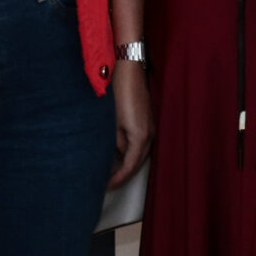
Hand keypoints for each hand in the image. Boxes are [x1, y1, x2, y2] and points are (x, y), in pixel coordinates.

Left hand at [109, 63, 153, 186]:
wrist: (128, 69)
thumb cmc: (118, 93)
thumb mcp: (111, 122)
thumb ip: (113, 143)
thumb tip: (115, 155)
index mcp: (141, 137)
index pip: (129, 167)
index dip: (117, 179)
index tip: (105, 187)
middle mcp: (149, 135)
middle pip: (136, 163)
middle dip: (122, 174)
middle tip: (106, 183)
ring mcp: (150, 127)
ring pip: (138, 153)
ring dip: (125, 162)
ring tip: (109, 170)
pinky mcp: (146, 120)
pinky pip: (138, 142)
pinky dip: (128, 151)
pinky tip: (116, 151)